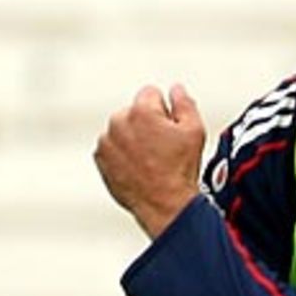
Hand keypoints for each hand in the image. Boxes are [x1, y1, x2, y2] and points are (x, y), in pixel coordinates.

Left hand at [94, 83, 204, 238]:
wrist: (165, 206)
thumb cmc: (179, 172)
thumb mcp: (194, 131)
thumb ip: (184, 102)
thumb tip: (175, 90)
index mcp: (141, 111)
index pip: (151, 94)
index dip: (164, 111)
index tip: (169, 129)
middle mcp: (119, 122)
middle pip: (134, 112)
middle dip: (146, 124)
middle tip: (161, 148)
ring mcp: (107, 142)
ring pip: (121, 130)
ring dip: (132, 139)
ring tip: (149, 160)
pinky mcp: (101, 159)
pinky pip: (111, 148)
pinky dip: (121, 155)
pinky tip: (137, 167)